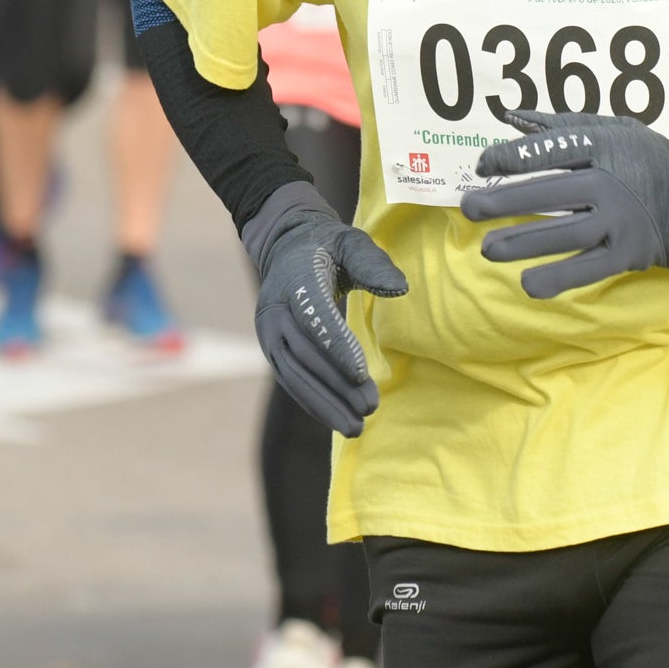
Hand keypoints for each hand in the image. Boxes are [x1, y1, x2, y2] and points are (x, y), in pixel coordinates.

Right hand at [242, 180, 406, 436]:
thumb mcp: (350, 240)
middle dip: (335, 385)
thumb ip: (372, 262)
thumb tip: (400, 288)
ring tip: (355, 426)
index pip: (313, 318)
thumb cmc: (326, 244)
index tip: (361, 375)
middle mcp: (273, 310)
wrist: (284, 246)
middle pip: (304, 354)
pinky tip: (336, 419)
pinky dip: (312, 402)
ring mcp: (268, 332)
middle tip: (370, 408)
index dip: (336, 347)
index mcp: (294, 279)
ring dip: (324, 403)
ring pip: (294, 375)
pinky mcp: (271, 349)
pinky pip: (290, 379)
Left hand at [464, 108, 668, 296]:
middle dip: (503, 201)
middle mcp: (610, 182)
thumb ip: (563, 127)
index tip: (483, 165)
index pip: (548, 150)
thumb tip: (512, 117)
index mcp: (604, 146)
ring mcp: (619, 221)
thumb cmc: (649, 159)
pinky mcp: (627, 253)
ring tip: (488, 249)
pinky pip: (587, 269)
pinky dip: (557, 278)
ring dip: (521, 243)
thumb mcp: (615, 129)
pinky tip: (528, 284)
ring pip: (562, 234)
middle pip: (548, 192)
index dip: (509, 157)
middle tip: (469, 208)